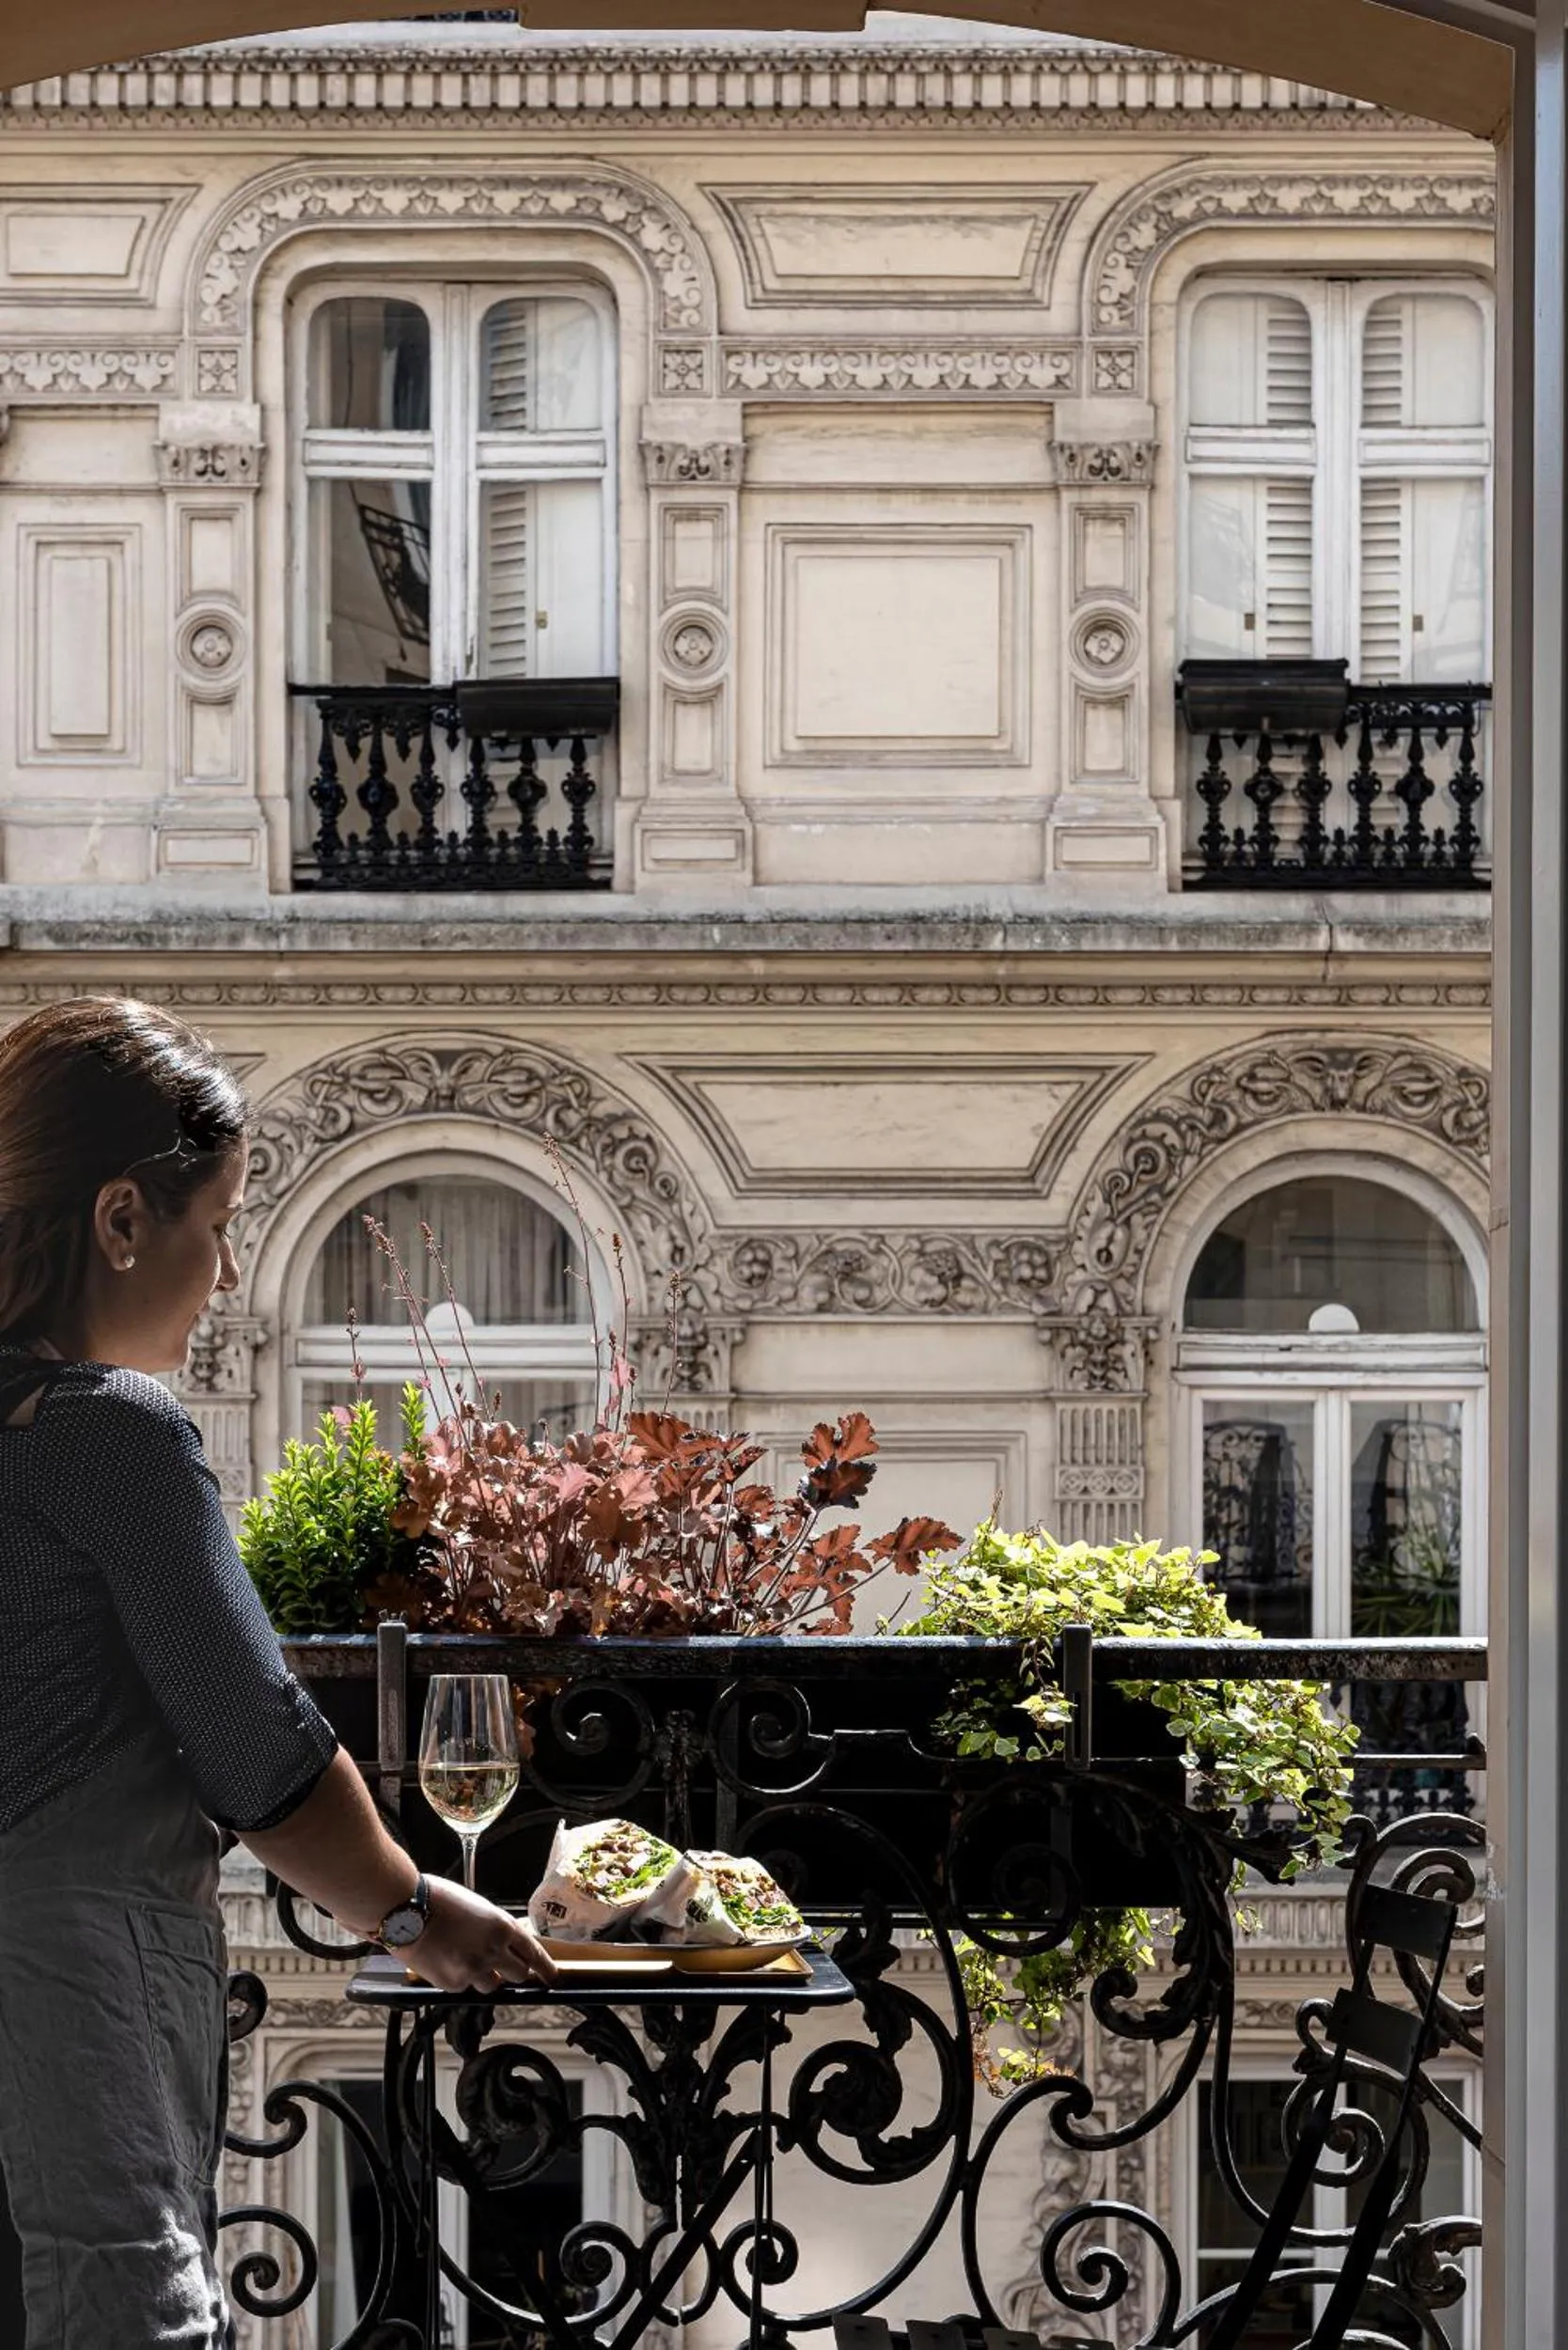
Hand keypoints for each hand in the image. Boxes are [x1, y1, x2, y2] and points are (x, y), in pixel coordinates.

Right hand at [405, 1879, 557, 1992]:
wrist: (405, 1910)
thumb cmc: (439, 1900)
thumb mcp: (478, 1908)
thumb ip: (495, 1928)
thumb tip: (506, 1944)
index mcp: (502, 1926)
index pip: (534, 1953)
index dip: (546, 1968)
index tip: (551, 1977)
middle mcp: (493, 1951)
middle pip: (518, 1974)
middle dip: (512, 1971)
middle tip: (500, 1965)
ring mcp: (473, 1970)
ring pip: (492, 1985)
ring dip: (485, 1976)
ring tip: (463, 1957)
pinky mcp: (453, 1984)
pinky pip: (464, 1987)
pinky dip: (459, 1978)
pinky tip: (445, 1960)